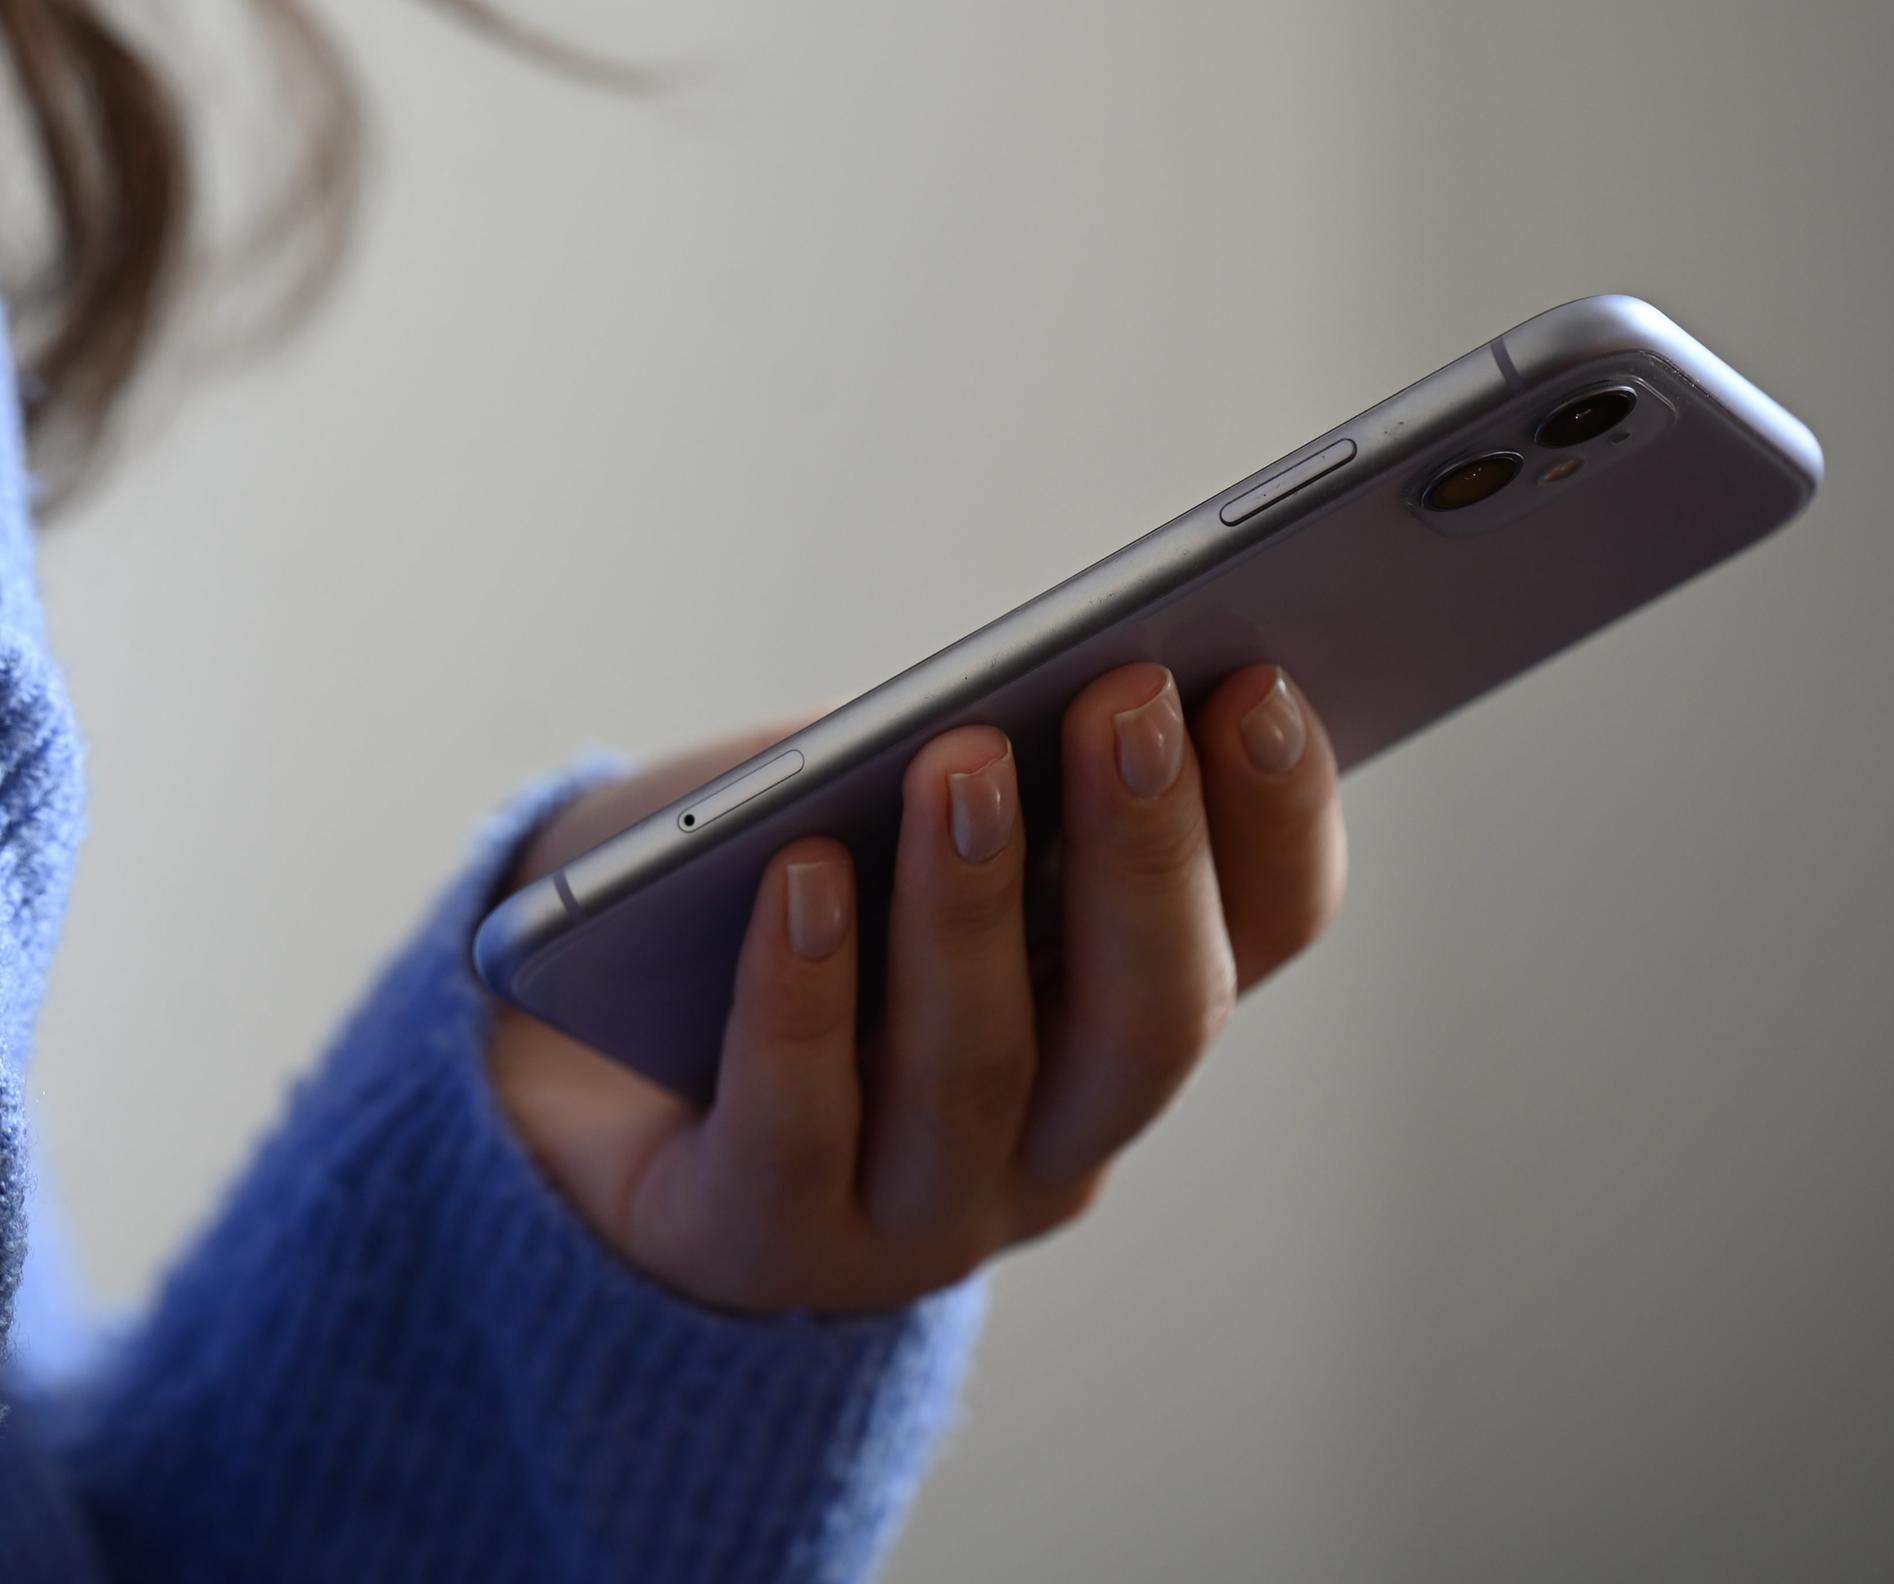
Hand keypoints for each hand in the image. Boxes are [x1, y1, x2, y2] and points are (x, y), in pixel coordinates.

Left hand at [488, 662, 1345, 1313]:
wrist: (600, 1068)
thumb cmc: (782, 895)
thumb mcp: (896, 811)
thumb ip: (978, 767)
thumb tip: (1037, 670)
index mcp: (1123, 1011)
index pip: (1259, 932)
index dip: (1277, 816)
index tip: (1260, 682)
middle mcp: (1055, 1134)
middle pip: (1153, 1018)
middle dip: (1149, 854)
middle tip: (1127, 701)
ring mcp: (919, 1210)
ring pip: (978, 1074)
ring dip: (975, 910)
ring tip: (962, 761)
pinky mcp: (764, 1240)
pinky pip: (794, 1132)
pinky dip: (803, 1000)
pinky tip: (798, 878)